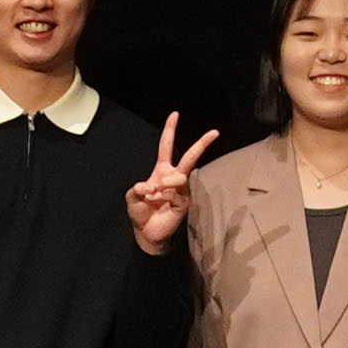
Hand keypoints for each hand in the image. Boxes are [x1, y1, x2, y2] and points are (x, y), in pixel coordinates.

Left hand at [124, 113, 215, 253]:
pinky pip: (174, 193)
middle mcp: (173, 177)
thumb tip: (150, 186)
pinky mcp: (184, 202)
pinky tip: (157, 203)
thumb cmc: (141, 212)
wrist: (147, 233)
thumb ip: (137, 188)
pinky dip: (162, 197)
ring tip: (153, 195)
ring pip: (179, 176)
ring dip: (163, 184)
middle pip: (190, 157)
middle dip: (202, 144)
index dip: (170, 130)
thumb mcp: (132, 196)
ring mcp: (181, 189)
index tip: (175, 114)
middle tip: (215, 132)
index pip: (166, 146)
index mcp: (161, 170)